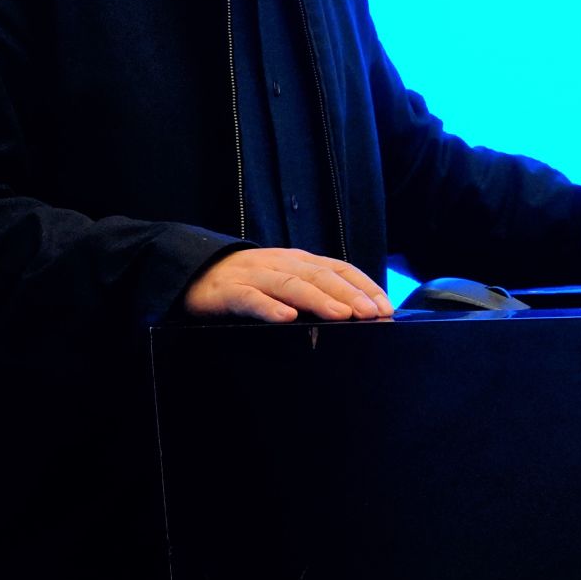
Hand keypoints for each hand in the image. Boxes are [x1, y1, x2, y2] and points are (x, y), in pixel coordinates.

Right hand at [181, 247, 392, 322]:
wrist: (194, 274)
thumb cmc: (247, 284)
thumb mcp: (284, 283)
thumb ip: (312, 294)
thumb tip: (351, 316)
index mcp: (298, 261)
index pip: (338, 268)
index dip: (362, 285)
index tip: (385, 307)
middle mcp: (280, 263)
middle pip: (319, 275)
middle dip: (348, 293)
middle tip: (372, 314)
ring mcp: (254, 276)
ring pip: (290, 285)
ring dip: (318, 299)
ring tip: (341, 315)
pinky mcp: (228, 292)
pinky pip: (251, 299)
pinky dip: (269, 307)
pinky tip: (286, 318)